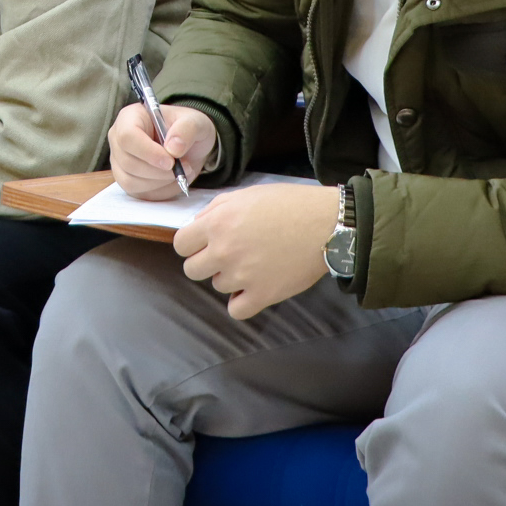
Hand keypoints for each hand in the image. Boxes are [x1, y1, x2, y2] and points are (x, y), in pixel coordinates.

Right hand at [107, 100, 215, 200]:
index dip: (148, 152)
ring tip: (180, 172)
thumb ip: (187, 129)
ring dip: (160, 182)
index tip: (171, 161)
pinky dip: (158, 190)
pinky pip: (137, 192)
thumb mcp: (196, 122)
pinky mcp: (126, 179)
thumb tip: (173, 148)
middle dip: (158, 171)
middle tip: (183, 167)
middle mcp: (118, 139)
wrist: (188, 147)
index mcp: (130, 117)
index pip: (128, 136)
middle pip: (128, 162)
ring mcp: (119, 161)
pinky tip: (171, 180)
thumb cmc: (186, 129)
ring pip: (131, 181)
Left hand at [172, 182, 335, 319]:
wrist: (325, 224)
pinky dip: (241, 301)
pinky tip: (252, 288)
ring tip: (253, 263)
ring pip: (217, 286)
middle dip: (206, 262)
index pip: (180, 245)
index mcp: (217, 223)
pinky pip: (236, 310)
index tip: (204, 242)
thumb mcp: (245, 195)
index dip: (191, 243)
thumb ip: (215, 210)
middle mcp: (224, 251)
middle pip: (192, 270)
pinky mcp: (262, 295)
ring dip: (230, 277)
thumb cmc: (288, 204)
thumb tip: (195, 227)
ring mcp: (242, 276)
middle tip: (227, 254)